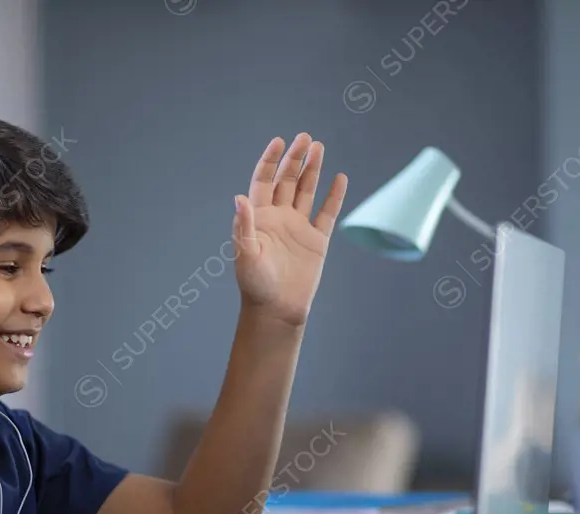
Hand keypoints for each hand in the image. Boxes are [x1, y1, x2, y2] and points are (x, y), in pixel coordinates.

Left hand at [232, 134, 348, 326]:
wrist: (277, 309)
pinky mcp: (317, 240)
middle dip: (295, 158)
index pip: (264, 181)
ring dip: (312, 170)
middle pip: (287, 180)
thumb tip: (239, 198)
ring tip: (319, 147)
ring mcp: (298, 227)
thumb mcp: (246, 254)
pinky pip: (327, 213)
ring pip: (306, 191)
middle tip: (306, 138)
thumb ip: (244, 226)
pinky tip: (340, 178)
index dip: (270, 160)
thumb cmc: (255, 285)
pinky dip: (334, 196)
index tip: (279, 141)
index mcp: (259, 217)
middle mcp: (279, 217)